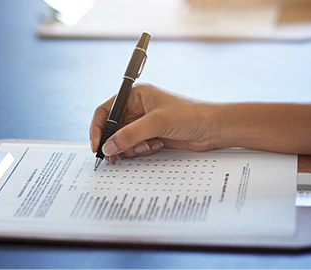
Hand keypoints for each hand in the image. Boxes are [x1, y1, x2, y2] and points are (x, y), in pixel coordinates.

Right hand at [89, 83, 217, 162]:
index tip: (97, 145)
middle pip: (113, 128)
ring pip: (123, 139)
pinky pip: (135, 146)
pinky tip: (156, 146)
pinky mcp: (152, 135)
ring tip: (146, 147)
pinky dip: (141, 150)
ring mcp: (144, 122)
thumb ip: (129, 135)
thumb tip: (108, 146)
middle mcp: (137, 107)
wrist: (213, 128)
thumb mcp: (156, 123)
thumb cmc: (190, 115)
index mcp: (136, 95)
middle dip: (114, 142)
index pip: (106, 110)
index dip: (98, 127)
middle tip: (113, 156)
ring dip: (130, 147)